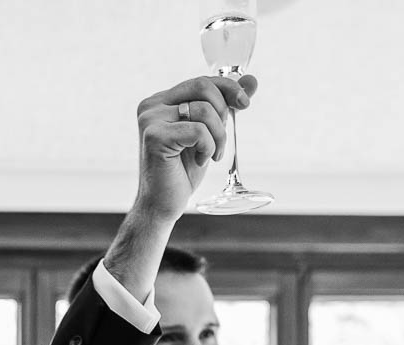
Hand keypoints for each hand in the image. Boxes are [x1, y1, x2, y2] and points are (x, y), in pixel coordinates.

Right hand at [132, 74, 256, 221]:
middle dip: (223, 112)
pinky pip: (198, 131)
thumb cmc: (182, 171)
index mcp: (162, 101)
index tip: (244, 103)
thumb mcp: (209, 133)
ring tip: (210, 155)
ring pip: (204, 110)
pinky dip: (207, 147)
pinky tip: (199, 160)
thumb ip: (226, 106)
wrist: (162, 204)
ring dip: (218, 137)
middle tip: (221, 140)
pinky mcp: (155, 137)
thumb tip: (252, 80)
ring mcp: (151, 120)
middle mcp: (152, 105)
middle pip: (203, 87)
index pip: (201, 81)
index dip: (227, 87)